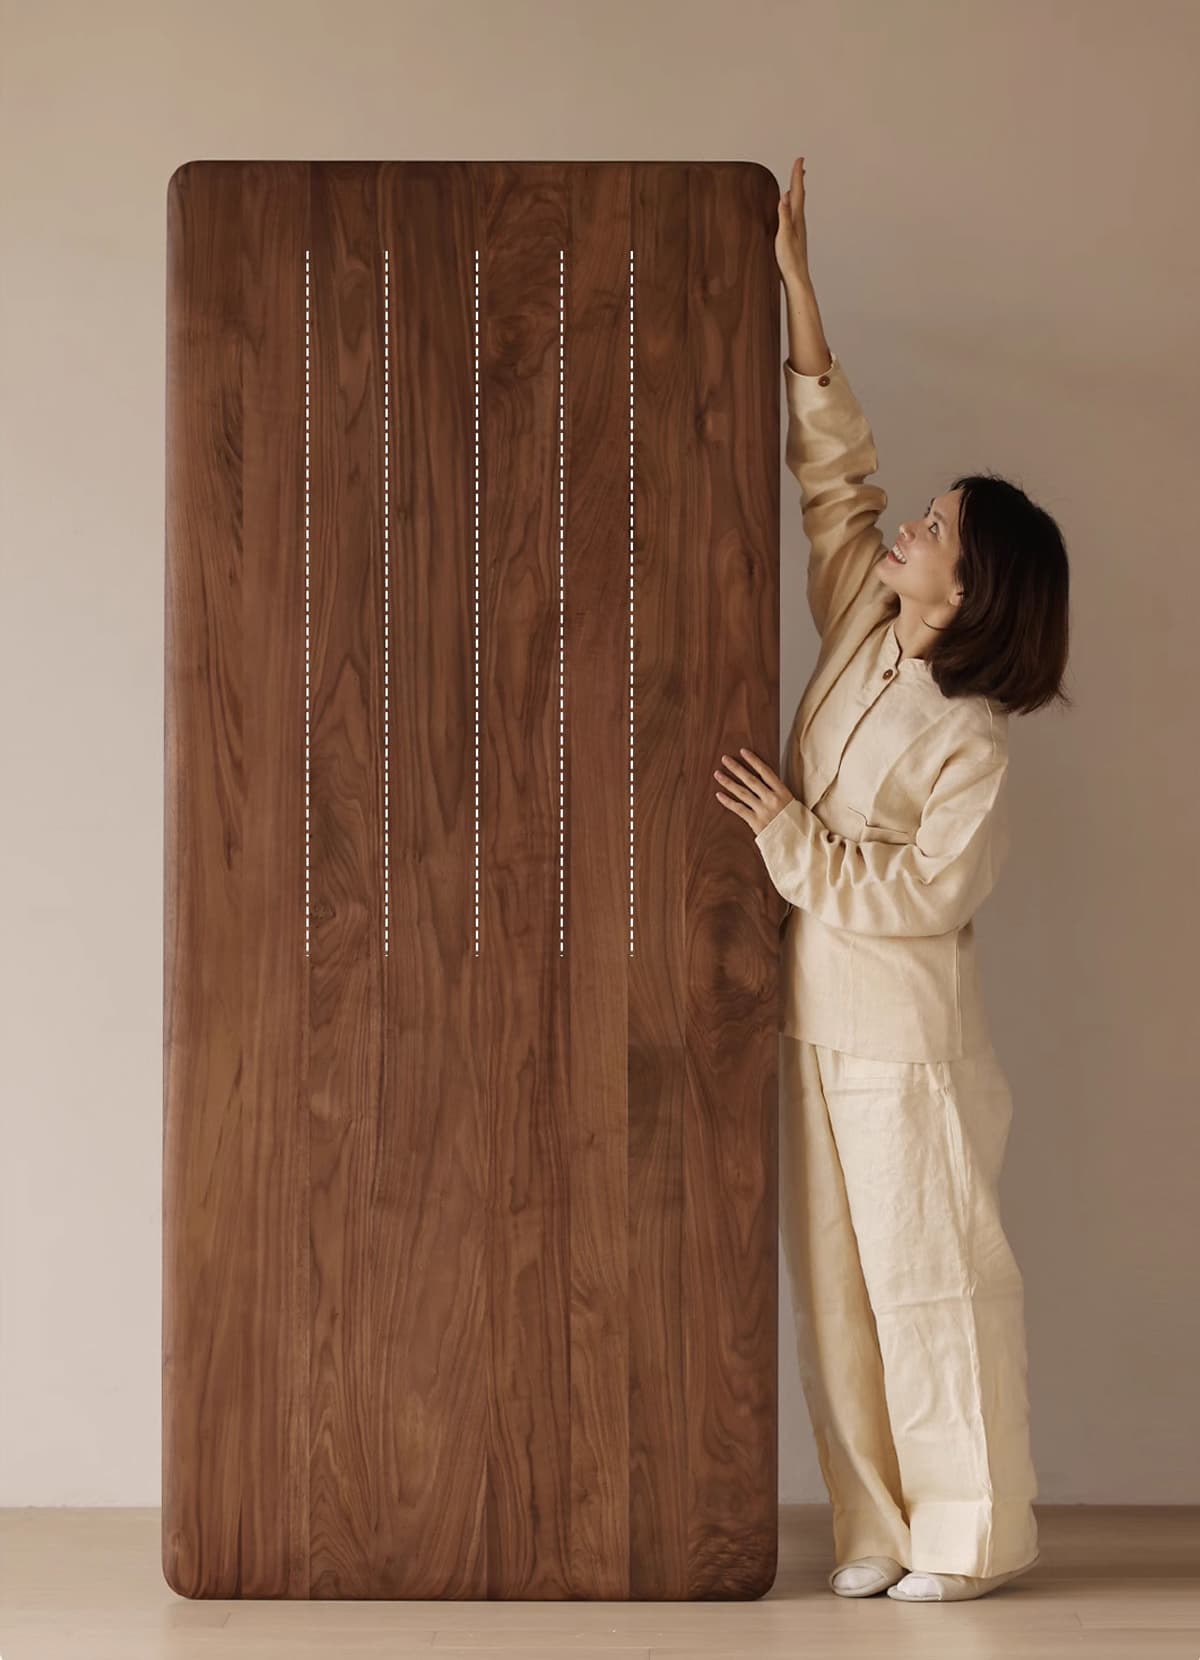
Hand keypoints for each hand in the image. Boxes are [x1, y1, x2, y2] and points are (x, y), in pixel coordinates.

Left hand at [714, 747, 794, 835]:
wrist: (799, 842)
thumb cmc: (797, 824)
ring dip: (728, 782)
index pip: (765, 772)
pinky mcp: (756, 822)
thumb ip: (779, 794)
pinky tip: (719, 795)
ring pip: (742, 792)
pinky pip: (739, 809)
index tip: (743, 752)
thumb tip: (767, 783)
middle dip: (736, 768)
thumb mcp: (793, 804)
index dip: (753, 761)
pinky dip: (728, 802)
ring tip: (717, 774)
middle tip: (724, 759)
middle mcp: (772, 799)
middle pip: (750, 780)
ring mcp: (763, 810)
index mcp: (783, 792)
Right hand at [775, 155, 810, 288]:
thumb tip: (785, 196)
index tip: (799, 159)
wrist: (797, 278)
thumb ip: (784, 216)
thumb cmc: (790, 260)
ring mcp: (798, 229)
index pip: (797, 192)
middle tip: (800, 165)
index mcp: (797, 219)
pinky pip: (794, 214)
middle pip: (800, 195)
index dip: (797, 175)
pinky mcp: (794, 236)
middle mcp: (799, 221)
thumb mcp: (784, 236)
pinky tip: (790, 209)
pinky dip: (792, 205)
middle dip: (798, 179)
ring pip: (797, 204)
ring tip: (795, 183)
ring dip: (796, 191)